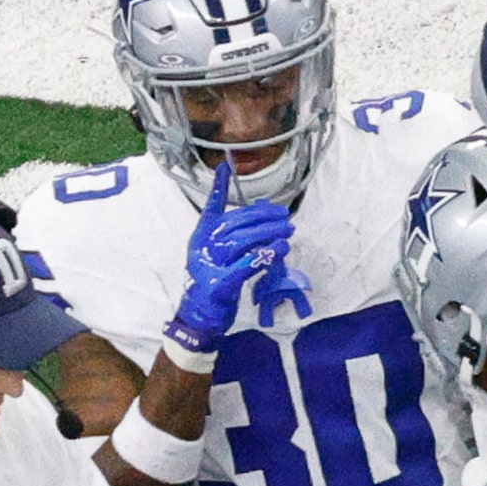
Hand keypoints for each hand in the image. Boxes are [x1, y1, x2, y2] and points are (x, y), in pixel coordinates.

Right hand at [175, 162, 294, 356]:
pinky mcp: (220, 284)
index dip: (218, 188)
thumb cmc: (213, 283)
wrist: (198, 318)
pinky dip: (265, 255)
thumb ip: (235, 238)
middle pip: (235, 223)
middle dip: (263, 216)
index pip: (210, 208)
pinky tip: (281, 250)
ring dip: (269, 234)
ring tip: (288, 232)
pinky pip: (246, 265)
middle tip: (285, 216)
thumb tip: (263, 219)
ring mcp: (209, 266)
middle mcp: (202, 248)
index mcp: (201, 237)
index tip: (225, 167)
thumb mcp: (219, 256)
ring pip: (242, 241)